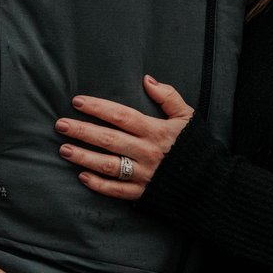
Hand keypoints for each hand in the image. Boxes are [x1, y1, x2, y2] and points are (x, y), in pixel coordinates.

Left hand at [56, 75, 193, 200]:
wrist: (211, 183)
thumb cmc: (197, 146)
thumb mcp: (188, 116)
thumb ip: (168, 96)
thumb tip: (147, 79)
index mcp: (156, 131)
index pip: (121, 116)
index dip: (98, 107)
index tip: (78, 102)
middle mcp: (146, 152)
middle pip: (108, 139)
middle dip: (82, 131)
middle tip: (60, 125)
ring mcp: (143, 174)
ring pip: (108, 165)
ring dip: (84, 157)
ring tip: (64, 149)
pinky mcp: (143, 193)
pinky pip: (117, 190)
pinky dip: (98, 185)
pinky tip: (82, 176)